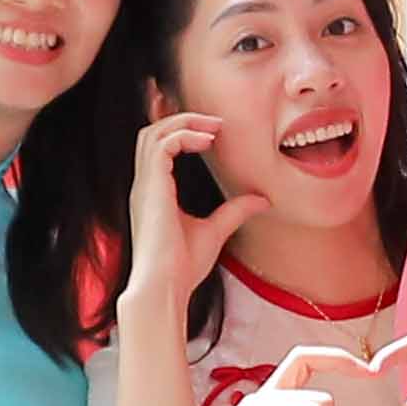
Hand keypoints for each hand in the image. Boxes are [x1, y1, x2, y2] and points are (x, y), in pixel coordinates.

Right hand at [125, 113, 247, 316]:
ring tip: (214, 127)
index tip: (215, 133)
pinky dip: (184, 135)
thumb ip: (235, 212)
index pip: (157, 148)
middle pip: (151, 133)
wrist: (165, 286)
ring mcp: (144, 185)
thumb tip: (262, 200)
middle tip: (217, 123)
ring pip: (152, 134)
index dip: (181, 131)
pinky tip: (208, 140)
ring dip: (183, 123)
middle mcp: (144, 185)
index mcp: (153, 192)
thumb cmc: (182, 266)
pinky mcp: (150, 188)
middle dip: (181, 119)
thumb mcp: (215, 231)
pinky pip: (161, 146)